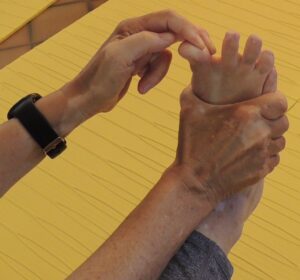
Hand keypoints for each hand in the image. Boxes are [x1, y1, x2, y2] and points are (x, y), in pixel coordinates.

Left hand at [61, 10, 215, 115]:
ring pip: (165, 55)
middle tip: (204, 54)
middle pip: (172, 32)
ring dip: (159, 73)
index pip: (167, 19)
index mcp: (132, 27)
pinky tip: (141, 88)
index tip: (201, 45)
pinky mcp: (142, 64)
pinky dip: (154, 79)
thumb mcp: (120, 57)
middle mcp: (138, 34)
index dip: (186, 29)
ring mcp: (141, 50)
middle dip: (187, 44)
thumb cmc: (99, 79)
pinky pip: (159, 67)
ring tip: (144, 85)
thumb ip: (146, 42)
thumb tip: (171, 37)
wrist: (90, 98)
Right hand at [172, 87, 288, 205]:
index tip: (265, 104)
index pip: (281, 101)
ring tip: (253, 138)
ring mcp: (262, 154)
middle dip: (273, 119)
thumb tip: (194, 79)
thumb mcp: (188, 111)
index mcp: (246, 114)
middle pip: (284, 121)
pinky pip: (275, 158)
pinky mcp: (261, 170)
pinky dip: (267, 154)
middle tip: (257, 121)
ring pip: (281, 141)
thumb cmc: (191, 145)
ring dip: (271, 137)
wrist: (194, 182)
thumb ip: (193, 90)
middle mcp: (259, 132)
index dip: (275, 101)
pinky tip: (251, 153)